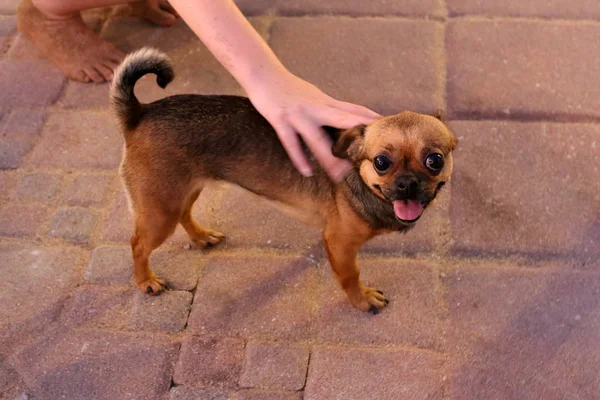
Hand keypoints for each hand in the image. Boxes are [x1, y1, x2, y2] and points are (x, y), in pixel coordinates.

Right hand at [246, 68, 379, 180]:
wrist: (263, 73)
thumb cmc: (289, 87)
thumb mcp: (314, 96)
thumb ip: (329, 108)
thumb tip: (346, 118)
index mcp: (325, 102)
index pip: (353, 110)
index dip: (371, 119)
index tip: (389, 129)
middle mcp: (315, 107)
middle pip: (343, 122)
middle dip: (358, 138)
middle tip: (373, 155)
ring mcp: (298, 114)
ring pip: (317, 139)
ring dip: (329, 158)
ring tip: (341, 175)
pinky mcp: (281, 120)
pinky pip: (292, 143)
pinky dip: (300, 158)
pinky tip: (307, 172)